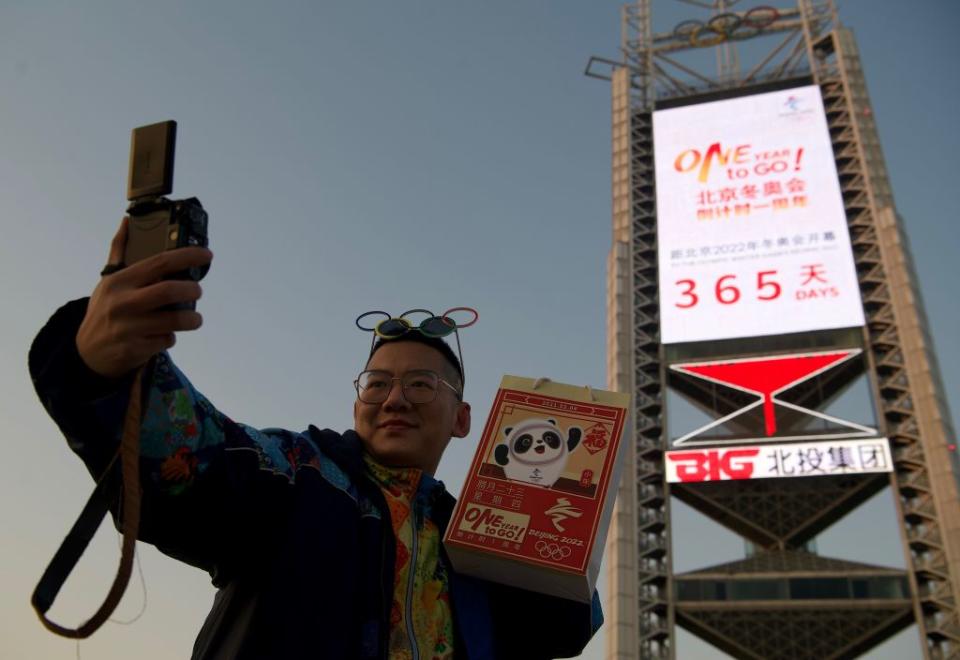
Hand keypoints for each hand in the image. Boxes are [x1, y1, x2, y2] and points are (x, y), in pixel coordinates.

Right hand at [76, 218, 213, 378]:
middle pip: (169, 291)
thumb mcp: (108, 280)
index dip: (187, 256)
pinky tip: (165, 334)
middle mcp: (123, 302)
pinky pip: (166, 340)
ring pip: (174, 320)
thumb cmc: (105, 309)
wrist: (86, 351)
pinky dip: (171, 337)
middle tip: (198, 291)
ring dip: (191, 319)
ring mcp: (128, 327)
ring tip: (193, 318)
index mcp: (120, 281)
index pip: (159, 262)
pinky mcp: (135, 349)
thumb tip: (127, 221)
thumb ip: (120, 251)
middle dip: (192, 290)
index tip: (207, 255)